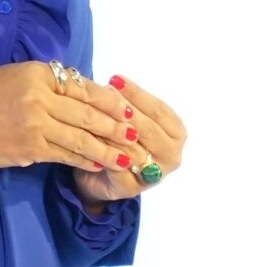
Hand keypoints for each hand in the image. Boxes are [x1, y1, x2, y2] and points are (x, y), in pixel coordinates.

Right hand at [0, 60, 132, 181]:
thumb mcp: (18, 76)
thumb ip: (50, 83)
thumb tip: (86, 92)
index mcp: (39, 74)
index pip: (84, 87)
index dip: (110, 100)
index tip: (128, 109)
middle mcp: (40, 97)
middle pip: (88, 114)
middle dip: (116, 127)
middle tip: (135, 135)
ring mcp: (36, 125)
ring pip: (81, 138)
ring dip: (106, 149)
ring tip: (125, 156)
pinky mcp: (31, 148)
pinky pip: (65, 155)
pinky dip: (84, 160)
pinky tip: (98, 163)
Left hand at [63, 71, 185, 213]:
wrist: (100, 175)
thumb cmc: (119, 139)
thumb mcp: (129, 117)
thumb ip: (129, 103)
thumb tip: (114, 84)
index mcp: (177, 134)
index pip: (159, 110)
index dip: (137, 94)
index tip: (115, 78)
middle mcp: (172, 156)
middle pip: (148, 129)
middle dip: (124, 110)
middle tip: (102, 94)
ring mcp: (154, 176)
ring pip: (133, 148)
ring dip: (112, 130)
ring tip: (92, 112)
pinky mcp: (131, 189)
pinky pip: (117, 168)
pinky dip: (104, 151)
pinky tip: (89, 137)